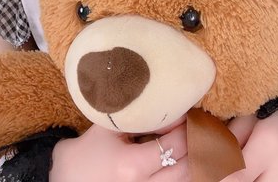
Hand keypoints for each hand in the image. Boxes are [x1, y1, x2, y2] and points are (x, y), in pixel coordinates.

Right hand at [50, 121, 189, 181]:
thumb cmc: (84, 154)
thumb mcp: (107, 128)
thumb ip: (136, 115)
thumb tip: (164, 104)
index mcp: (132, 167)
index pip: (174, 144)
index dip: (183, 125)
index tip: (183, 112)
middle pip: (186, 167)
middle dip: (193, 143)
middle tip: (193, 125)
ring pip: (184, 181)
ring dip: (190, 161)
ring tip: (189, 141)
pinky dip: (179, 174)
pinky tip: (178, 160)